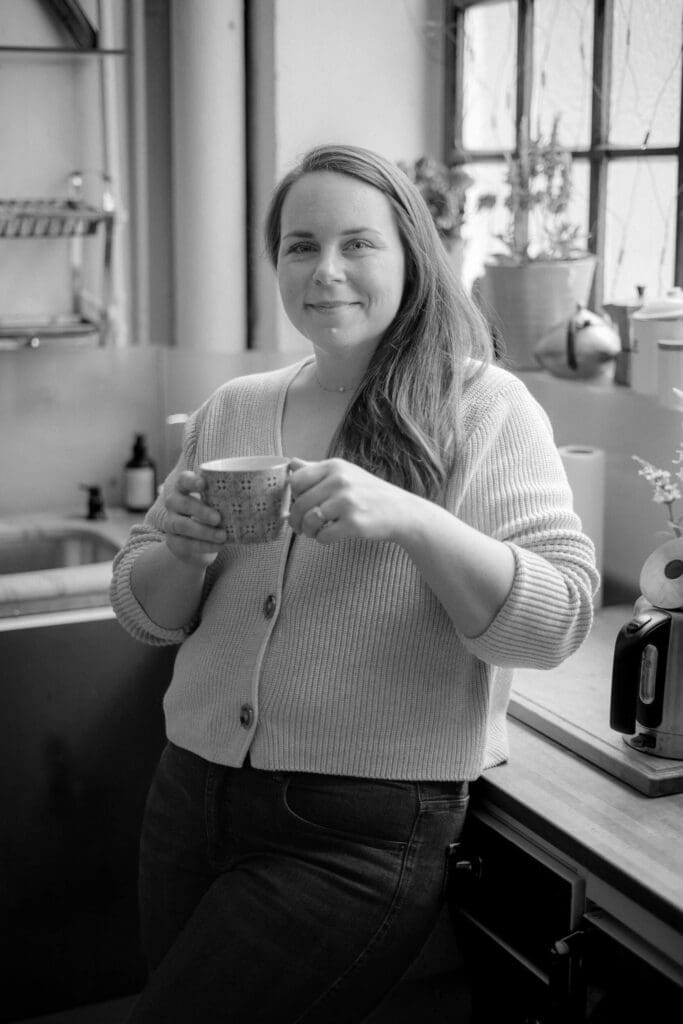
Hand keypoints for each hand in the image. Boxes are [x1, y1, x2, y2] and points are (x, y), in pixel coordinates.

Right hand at [162, 470, 226, 564]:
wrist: (199, 545)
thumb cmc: (214, 516)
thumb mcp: (220, 504)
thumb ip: (235, 496)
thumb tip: (271, 491)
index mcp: (184, 488)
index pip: (183, 480)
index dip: (191, 481)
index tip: (204, 483)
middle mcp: (174, 504)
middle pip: (181, 503)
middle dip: (200, 510)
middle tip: (218, 518)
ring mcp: (171, 523)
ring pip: (181, 525)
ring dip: (203, 531)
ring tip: (222, 535)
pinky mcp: (174, 542)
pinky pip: (186, 543)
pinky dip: (204, 545)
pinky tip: (219, 546)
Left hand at [288, 457, 410, 543]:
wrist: (403, 512)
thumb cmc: (371, 493)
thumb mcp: (346, 473)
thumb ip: (317, 469)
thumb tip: (291, 463)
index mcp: (335, 466)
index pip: (296, 480)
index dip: (293, 496)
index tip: (299, 504)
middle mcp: (339, 481)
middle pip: (299, 503)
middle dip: (296, 519)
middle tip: (300, 526)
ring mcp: (347, 502)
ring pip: (309, 520)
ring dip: (308, 531)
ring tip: (314, 532)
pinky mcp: (354, 523)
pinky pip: (323, 536)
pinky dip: (322, 539)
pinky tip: (330, 536)